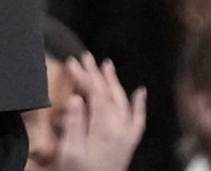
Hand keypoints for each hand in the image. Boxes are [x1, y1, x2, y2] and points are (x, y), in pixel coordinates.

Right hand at [56, 55, 146, 170]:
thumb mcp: (70, 153)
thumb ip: (74, 124)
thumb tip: (76, 98)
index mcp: (105, 128)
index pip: (96, 93)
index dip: (85, 76)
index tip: (72, 61)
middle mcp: (120, 127)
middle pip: (109, 94)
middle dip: (97, 74)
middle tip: (85, 56)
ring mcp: (128, 136)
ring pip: (123, 101)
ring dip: (114, 82)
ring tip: (107, 65)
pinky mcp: (130, 144)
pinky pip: (138, 120)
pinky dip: (139, 104)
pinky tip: (140, 92)